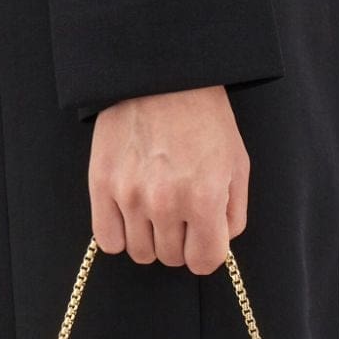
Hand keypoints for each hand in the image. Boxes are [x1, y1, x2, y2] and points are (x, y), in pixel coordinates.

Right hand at [88, 86, 249, 274]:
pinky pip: (108, 240)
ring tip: (155, 212)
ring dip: (150, 240)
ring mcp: (130, 196)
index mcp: (204, 198)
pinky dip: (120, 236)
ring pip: (140, 253)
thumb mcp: (237, 164)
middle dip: (180, 243)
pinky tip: (130, 216)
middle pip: (171, 259)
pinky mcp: (101, 185)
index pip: (204, 262)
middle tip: (180, 216)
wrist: (161, 77)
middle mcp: (165, 202)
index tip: (203, 240)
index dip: (206, 253)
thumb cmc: (204, 119)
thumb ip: (233, 213)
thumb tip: (217, 244)